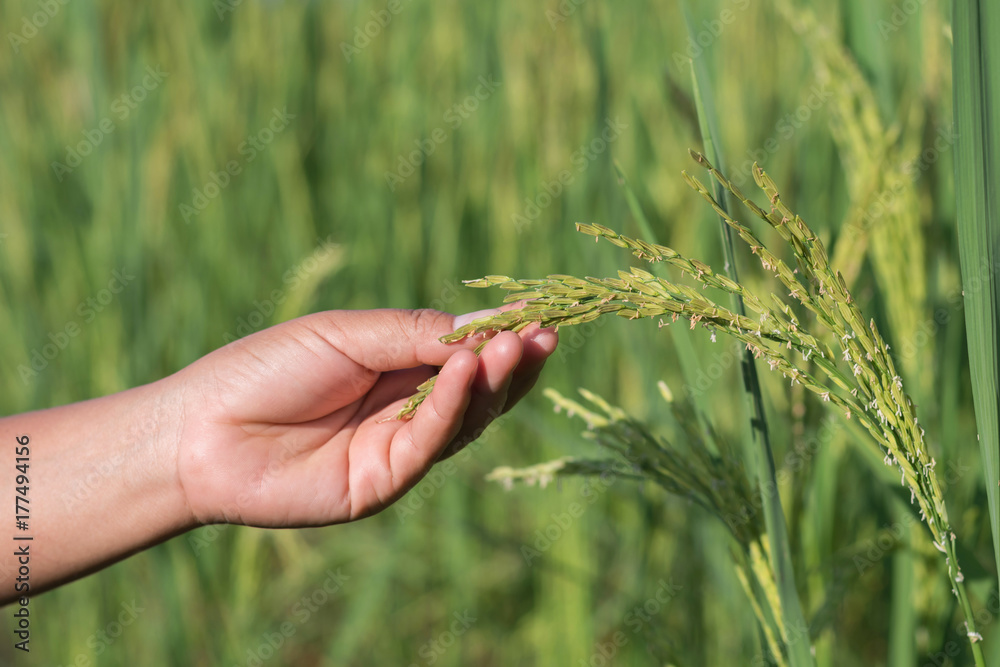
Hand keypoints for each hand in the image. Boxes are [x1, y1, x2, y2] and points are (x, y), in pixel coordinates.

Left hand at [172, 308, 556, 526]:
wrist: (201, 430)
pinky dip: (452, 407)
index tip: (538, 317)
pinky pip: (430, 442)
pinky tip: (465, 371)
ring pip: (464, 419)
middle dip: (510, 364)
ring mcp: (398, 449)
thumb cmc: (266, 370)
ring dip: (491, 382)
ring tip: (515, 346)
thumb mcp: (347, 336)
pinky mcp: (384, 482)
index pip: (464, 356)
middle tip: (542, 335)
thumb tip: (484, 329)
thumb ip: (414, 334)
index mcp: (396, 369)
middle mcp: (406, 411)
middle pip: (477, 392)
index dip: (501, 340)